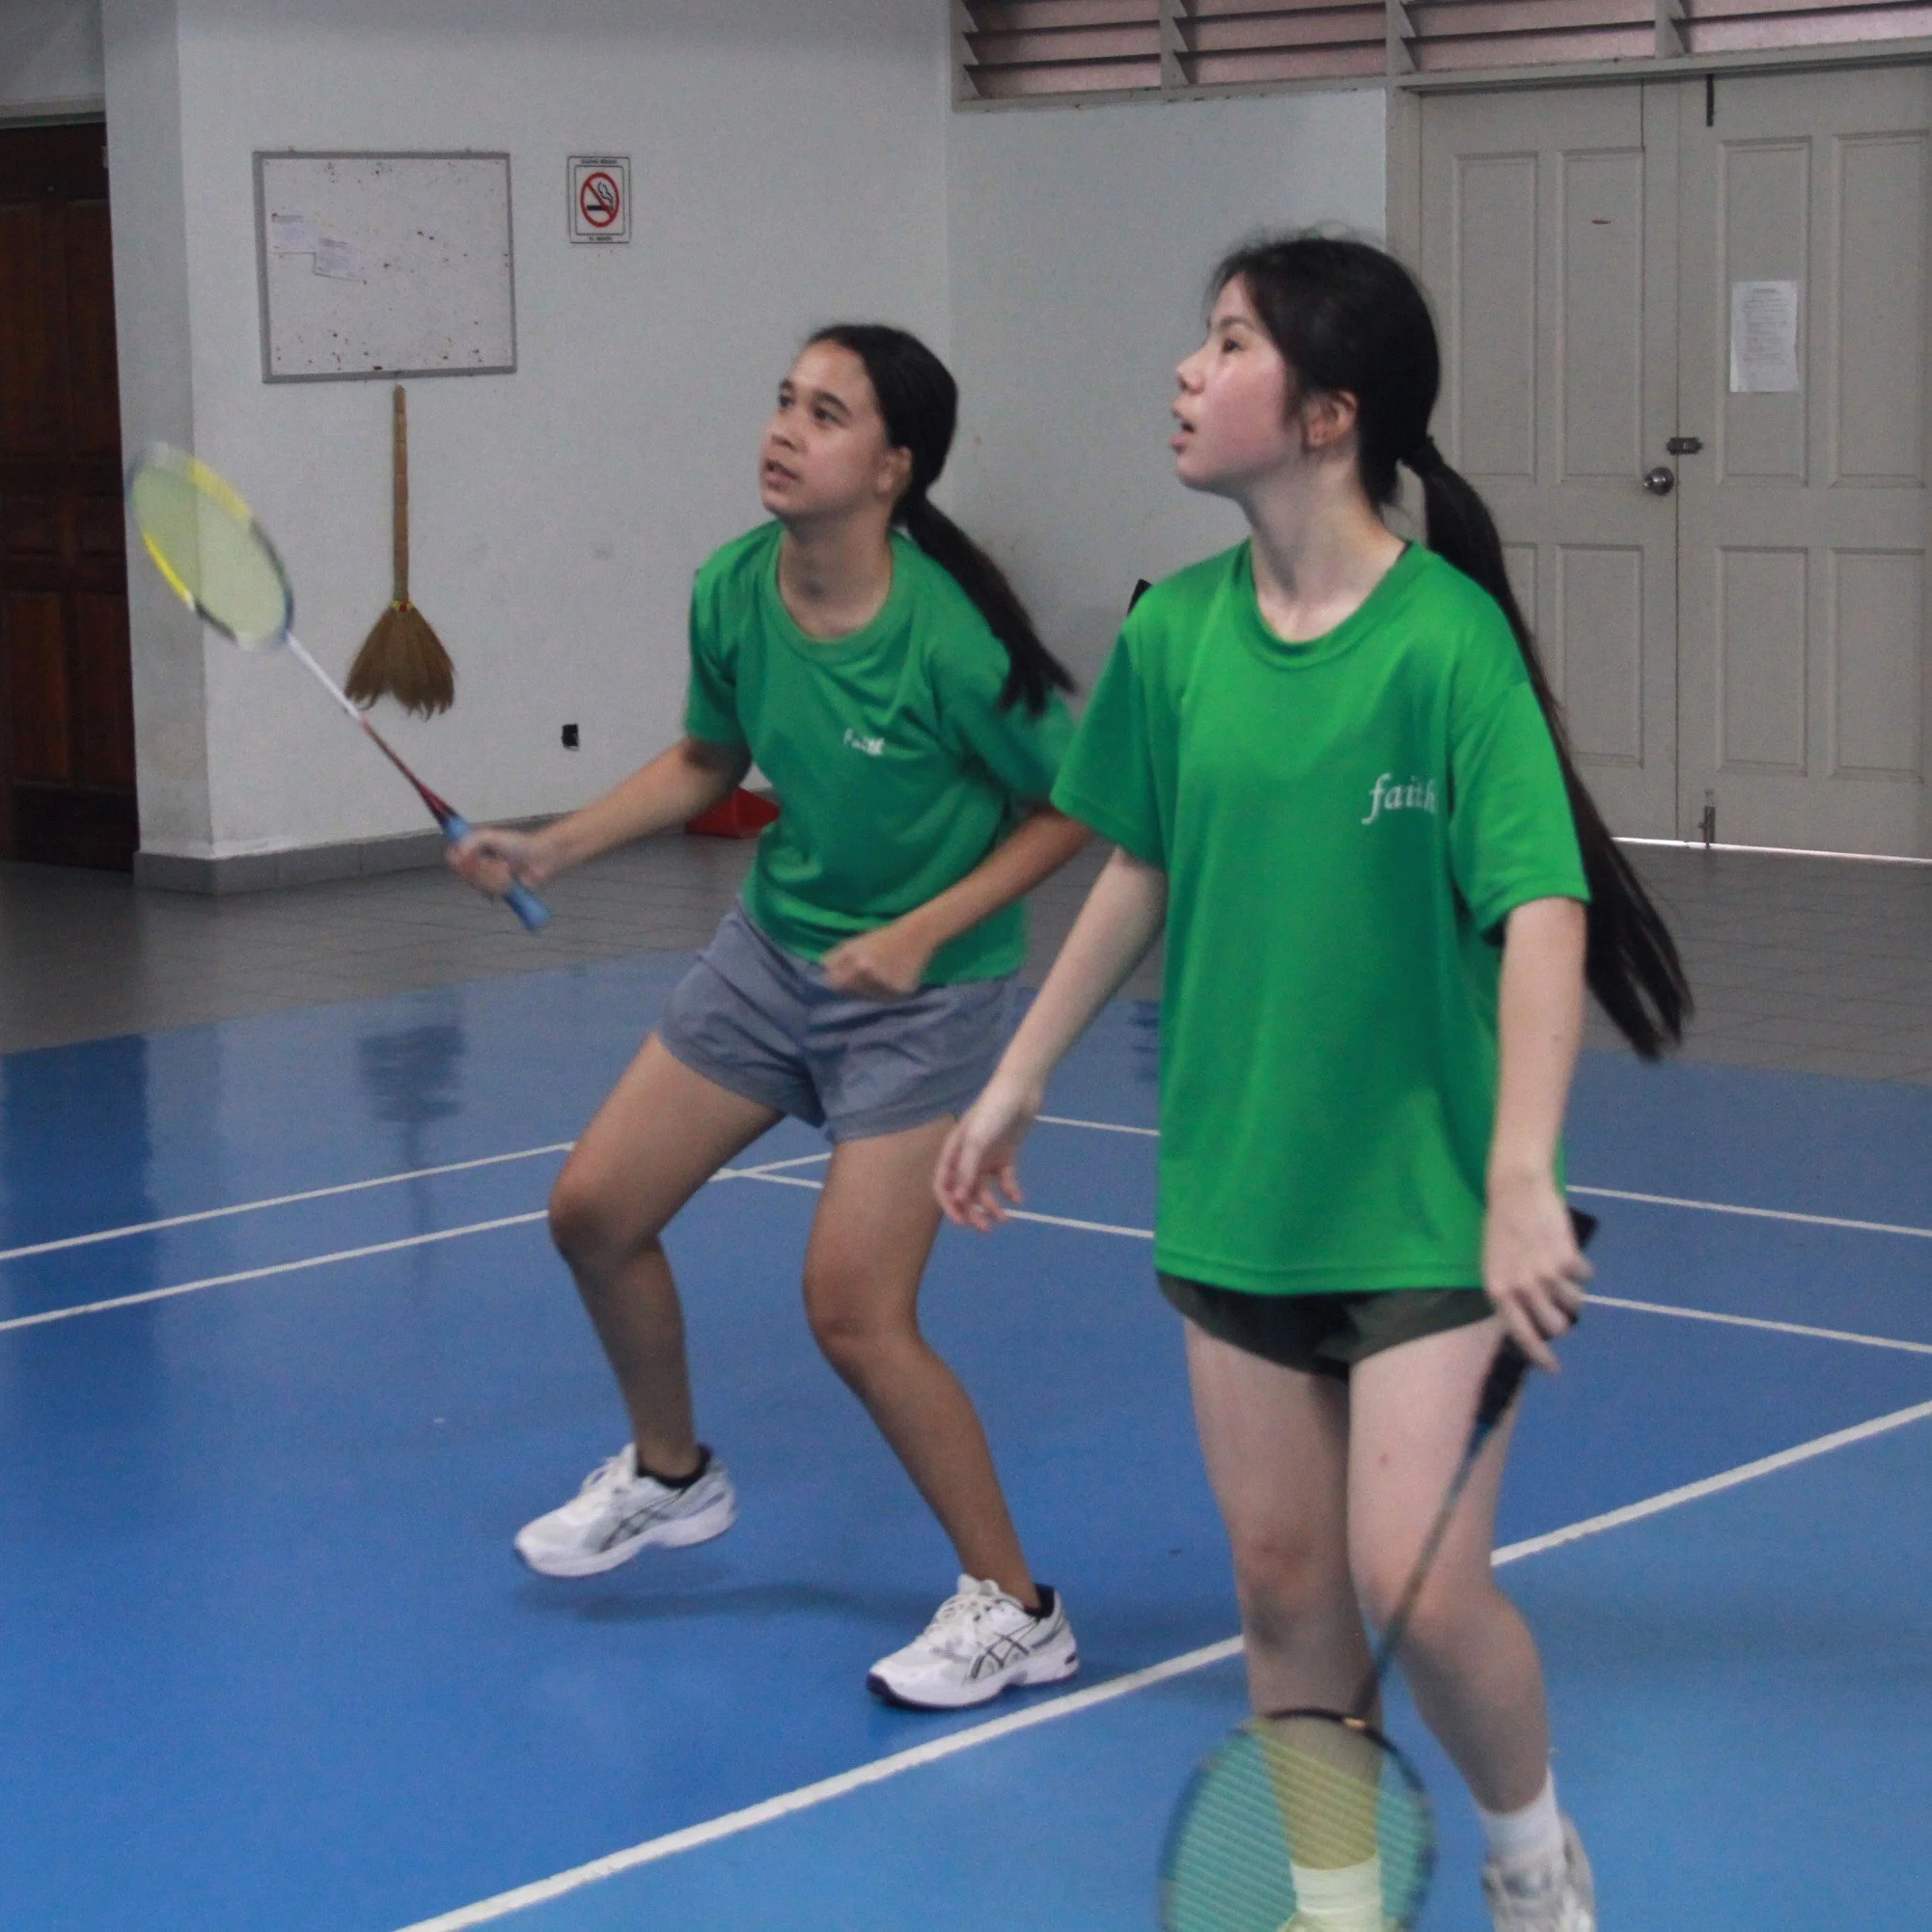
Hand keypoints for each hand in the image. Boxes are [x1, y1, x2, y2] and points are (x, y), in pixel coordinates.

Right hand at [448, 826, 553, 898]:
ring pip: (478, 884)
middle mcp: (477, 864)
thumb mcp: (491, 836)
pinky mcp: (499, 889)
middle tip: (500, 863)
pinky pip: (491, 892)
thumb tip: (456, 855)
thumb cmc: (518, 843)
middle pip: (465, 874)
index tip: (465, 860)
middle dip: (483, 870)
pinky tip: (512, 878)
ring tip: (508, 869)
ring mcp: (488, 878)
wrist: (540, 857)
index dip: (457, 862)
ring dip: (494, 877)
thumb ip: (471, 841)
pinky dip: (501, 885)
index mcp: (473, 849)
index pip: (453, 859)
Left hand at [822, 918, 936, 1000]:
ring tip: (881, 973)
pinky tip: (892, 978)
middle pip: (852, 993)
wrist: (917, 935)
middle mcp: (873, 978)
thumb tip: (823, 974)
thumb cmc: (881, 937)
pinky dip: (885, 992)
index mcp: (859, 965)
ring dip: (870, 990)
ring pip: (868, 998)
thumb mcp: (854, 943)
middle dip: (854, 985)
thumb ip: (834, 959)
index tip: (844, 973)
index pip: (835, 984)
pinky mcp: (901, 993)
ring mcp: (888, 987)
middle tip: (866, 971)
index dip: (838, 979)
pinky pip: (885, 999)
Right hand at [934, 1072, 1043, 1230]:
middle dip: (973, 1211)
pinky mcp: (1006, 1154)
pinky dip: (1011, 1191)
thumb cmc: (993, 1111)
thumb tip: (958, 1198)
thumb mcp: (976, 1140)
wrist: (1021, 1090)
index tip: (962, 1223)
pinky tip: (1019, 1199)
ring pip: (985, 1189)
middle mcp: (967, 1156)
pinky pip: (1005, 1179)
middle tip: (986, 1228)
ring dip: (992, 1205)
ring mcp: (987, 1156)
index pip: (943, 1185)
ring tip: (1005, 1219)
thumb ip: (966, 1169)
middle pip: (965, 1192)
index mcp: (953, 1152)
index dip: (949, 1205)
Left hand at [1482, 1169, 1590, 1372]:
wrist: (1516, 1191)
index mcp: (1498, 1291)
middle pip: (1556, 1326)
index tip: (1554, 1369)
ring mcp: (1546, 1275)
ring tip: (1562, 1273)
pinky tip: (1568, 1252)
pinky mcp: (1567, 1260)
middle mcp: (1522, 1288)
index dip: (1540, 1355)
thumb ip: (1510, 1292)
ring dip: (1573, 1293)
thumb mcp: (1494, 1264)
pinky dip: (1582, 1268)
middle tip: (1560, 1307)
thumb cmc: (1501, 1227)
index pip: (1521, 1335)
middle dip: (1562, 1320)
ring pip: (1574, 1305)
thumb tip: (1530, 1321)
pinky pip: (1586, 1277)